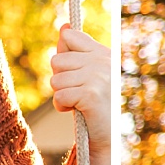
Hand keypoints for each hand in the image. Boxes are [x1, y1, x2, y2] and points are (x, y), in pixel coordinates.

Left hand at [49, 24, 111, 164]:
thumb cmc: (96, 105)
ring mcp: (98, 77)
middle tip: (77, 92)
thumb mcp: (87, 74)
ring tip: (77, 103)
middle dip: (60, 80)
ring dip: (61, 95)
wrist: (109, 136)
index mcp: (104, 53)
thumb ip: (75, 51)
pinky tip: (76, 111)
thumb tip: (64, 27)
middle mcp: (103, 62)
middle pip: (57, 60)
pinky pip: (59, 96)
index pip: (70, 37)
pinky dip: (62, 107)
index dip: (64, 58)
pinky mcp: (91, 95)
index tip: (76, 73)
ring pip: (55, 80)